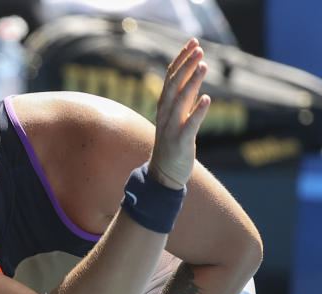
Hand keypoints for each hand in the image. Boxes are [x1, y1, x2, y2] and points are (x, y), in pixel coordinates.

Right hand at [148, 38, 210, 188]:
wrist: (163, 175)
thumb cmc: (172, 145)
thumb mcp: (177, 118)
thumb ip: (185, 99)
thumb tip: (195, 78)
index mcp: (164, 107)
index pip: (170, 77)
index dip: (181, 59)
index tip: (193, 42)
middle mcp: (165, 115)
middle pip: (173, 85)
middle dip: (186, 66)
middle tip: (199, 49)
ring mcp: (171, 128)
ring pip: (180, 101)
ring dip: (192, 83)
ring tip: (204, 66)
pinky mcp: (180, 142)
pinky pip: (189, 124)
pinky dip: (197, 111)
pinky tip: (207, 99)